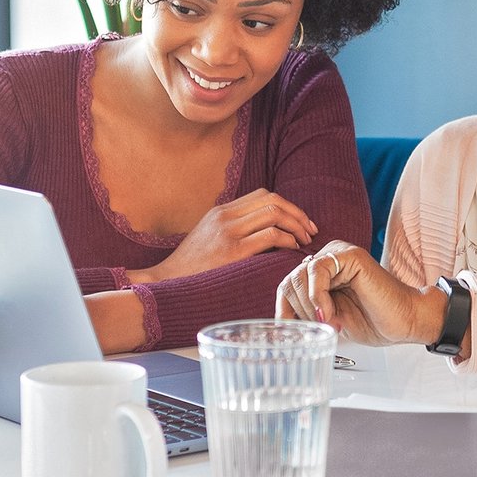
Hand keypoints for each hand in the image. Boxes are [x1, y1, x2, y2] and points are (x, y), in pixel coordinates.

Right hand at [134, 189, 315, 282]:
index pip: (263, 194)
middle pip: (273, 199)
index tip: (300, 222)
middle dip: (298, 213)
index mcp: (221, 211)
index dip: (288, 206)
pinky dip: (289, 240)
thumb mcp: (210, 238)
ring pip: (275, 213)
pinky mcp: (233, 251)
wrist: (165, 282)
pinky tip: (293, 250)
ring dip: (297, 226)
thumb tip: (268, 232)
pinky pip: (271, 235)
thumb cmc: (192, 267)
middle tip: (310, 231)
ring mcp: (228, 232)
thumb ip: (234, 229)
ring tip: (304, 242)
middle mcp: (225, 216)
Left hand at [277, 243, 444, 345]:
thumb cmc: (374, 321)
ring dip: (310, 307)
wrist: (405, 321)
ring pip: (300, 276)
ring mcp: (338, 254)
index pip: (287, 286)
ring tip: (331, 323)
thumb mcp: (328, 320)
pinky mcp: (350, 255)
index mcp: (321, 273)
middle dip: (299, 311)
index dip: (284, 311)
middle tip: (322, 327)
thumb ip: (306, 312)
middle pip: (290, 281)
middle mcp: (327, 259)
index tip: (291, 332)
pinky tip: (329, 313)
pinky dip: (318, 296)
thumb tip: (279, 322)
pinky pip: (317, 270)